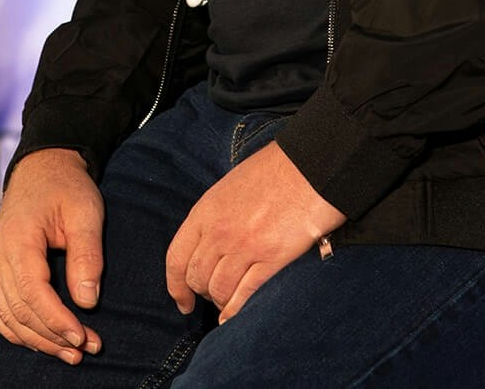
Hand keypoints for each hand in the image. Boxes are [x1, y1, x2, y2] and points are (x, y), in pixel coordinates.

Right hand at [0, 148, 105, 364]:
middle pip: (18, 311)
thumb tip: (87, 301)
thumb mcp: (85, 212)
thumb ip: (87, 255)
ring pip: (6, 317)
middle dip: (53, 336)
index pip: (32, 292)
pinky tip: (42, 342)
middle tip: (87, 350)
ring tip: (71, 353)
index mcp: (18, 239)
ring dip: (37, 340)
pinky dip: (17, 331)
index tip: (83, 338)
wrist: (41, 169)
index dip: (57, 320)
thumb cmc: (66, 188)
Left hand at [165, 141, 343, 324]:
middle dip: (202, 293)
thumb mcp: (229, 187)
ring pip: (219, 290)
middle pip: (197, 278)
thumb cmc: (273, 171)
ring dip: (221, 302)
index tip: (182, 301)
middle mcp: (219, 232)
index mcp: (205, 212)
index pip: (176, 258)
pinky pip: (245, 294)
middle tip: (212, 297)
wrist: (309, 166)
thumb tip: (209, 241)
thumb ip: (214, 216)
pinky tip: (234, 317)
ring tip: (228, 303)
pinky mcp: (271, 258)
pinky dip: (236, 311)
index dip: (175, 286)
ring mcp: (244, 247)